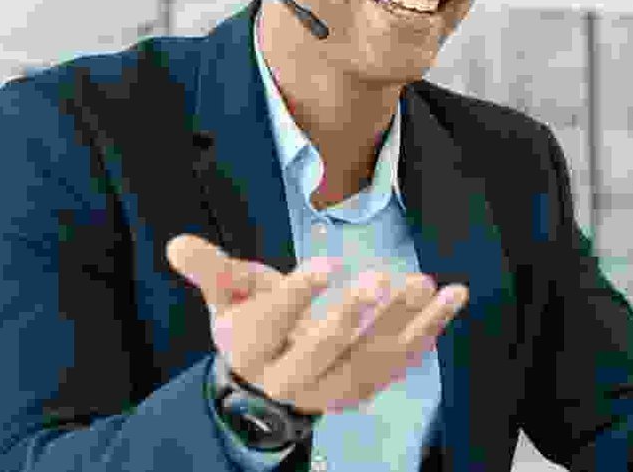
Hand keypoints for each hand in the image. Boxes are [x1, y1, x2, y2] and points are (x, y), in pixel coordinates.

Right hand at [165, 235, 466, 414]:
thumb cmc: (251, 321)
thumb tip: (179, 245)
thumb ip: (211, 270)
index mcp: (251, 349)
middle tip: (380, 279)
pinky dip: (430, 329)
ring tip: (425, 281)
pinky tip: (454, 296)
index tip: (329, 262)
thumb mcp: (227, 295)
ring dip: (402, 323)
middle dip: (352, 317)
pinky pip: (403, 360)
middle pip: (322, 352)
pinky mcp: (368, 386)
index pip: (273, 324)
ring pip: (370, 361)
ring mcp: (334, 388)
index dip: (299, 294)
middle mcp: (292, 378)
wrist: (268, 380)